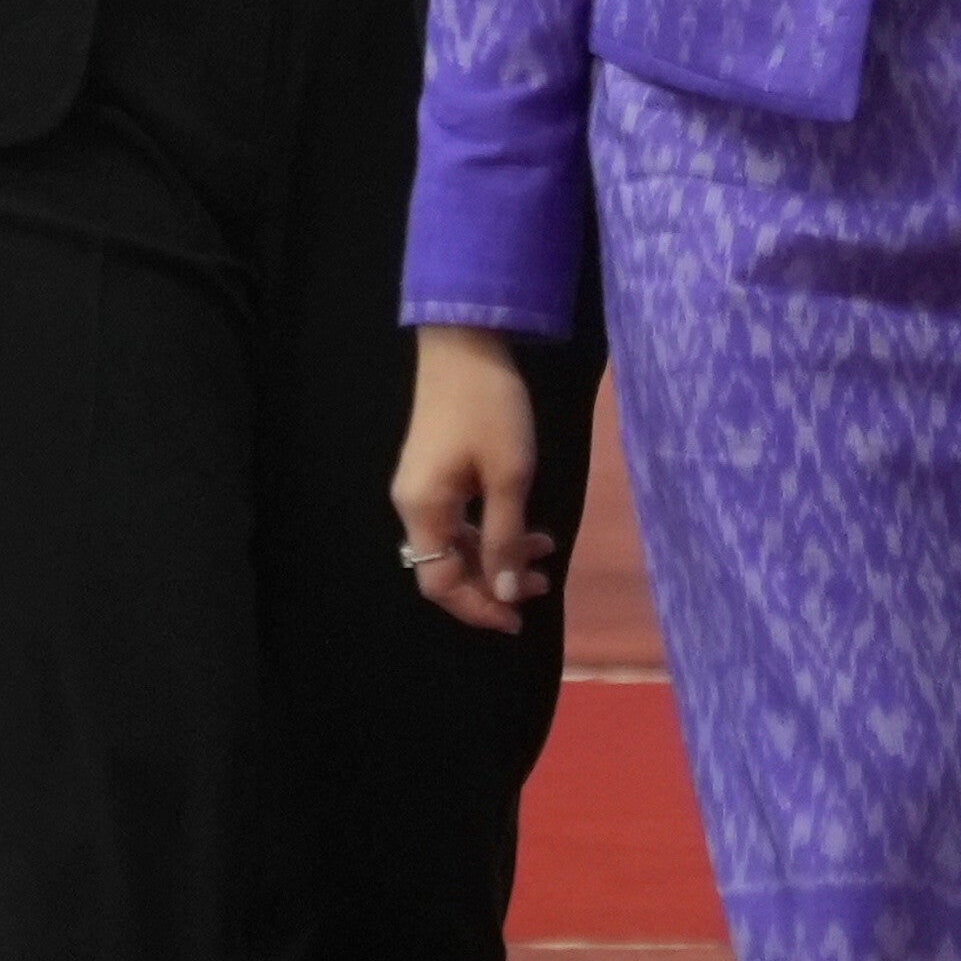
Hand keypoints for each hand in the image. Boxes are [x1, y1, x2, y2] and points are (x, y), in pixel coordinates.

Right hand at [391, 328, 552, 637]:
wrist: (466, 343)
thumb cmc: (490, 408)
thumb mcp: (509, 477)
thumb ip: (504, 539)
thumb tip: (506, 593)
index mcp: (424, 510)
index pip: (440, 583)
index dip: (478, 608)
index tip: (518, 618)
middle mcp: (414, 504)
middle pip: (446, 567)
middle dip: (494, 582)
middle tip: (543, 588)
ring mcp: (423, 486)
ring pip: (457, 542)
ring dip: (498, 554)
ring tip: (545, 554)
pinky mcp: (436, 470)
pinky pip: (460, 517)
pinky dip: (491, 529)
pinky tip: (528, 527)